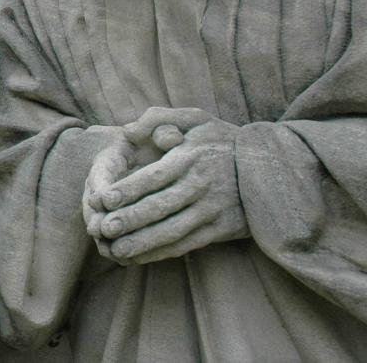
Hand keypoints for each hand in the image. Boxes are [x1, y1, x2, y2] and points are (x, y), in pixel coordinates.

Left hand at [95, 110, 247, 264]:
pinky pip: (187, 244)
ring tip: (115, 250)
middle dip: (129, 220)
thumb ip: (159, 118)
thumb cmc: (224, 140)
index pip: (152, 177)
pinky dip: (162, 252)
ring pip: (172, 230)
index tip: (101, 200)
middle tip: (102, 229)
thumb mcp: (197, 119)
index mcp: (191, 157)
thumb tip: (126, 130)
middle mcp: (201, 185)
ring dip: (142, 242)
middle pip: (159, 206)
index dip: (126, 190)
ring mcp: (212, 210)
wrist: (273, 167)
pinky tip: (140, 256)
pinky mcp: (221, 229)